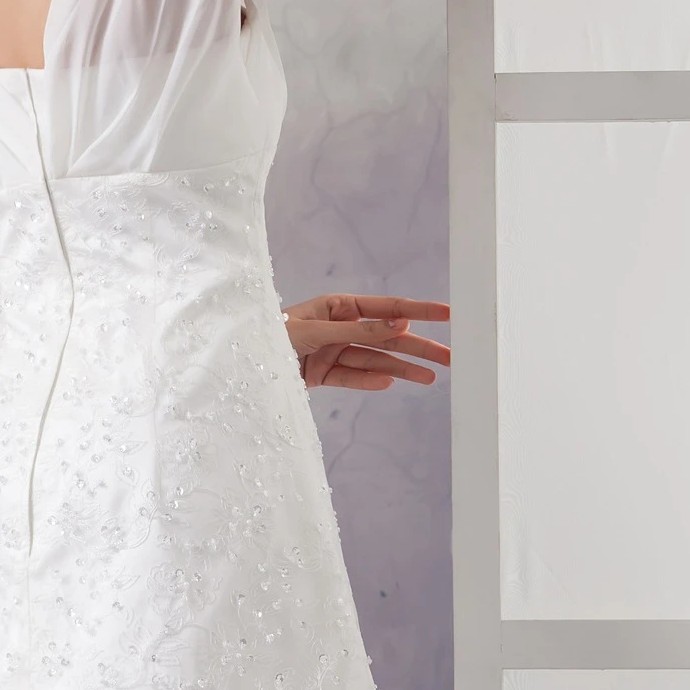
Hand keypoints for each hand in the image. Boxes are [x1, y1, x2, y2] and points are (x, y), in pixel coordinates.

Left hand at [281, 293, 449, 390]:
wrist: (237, 366)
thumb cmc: (270, 335)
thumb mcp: (316, 331)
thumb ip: (359, 330)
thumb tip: (400, 323)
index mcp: (337, 306)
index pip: (387, 308)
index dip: (419, 311)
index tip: (450, 313)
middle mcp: (338, 327)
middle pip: (387, 338)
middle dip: (420, 347)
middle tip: (452, 357)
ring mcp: (331, 352)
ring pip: (375, 360)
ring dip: (403, 369)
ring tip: (432, 378)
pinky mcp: (321, 375)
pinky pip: (352, 378)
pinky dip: (370, 382)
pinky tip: (391, 383)